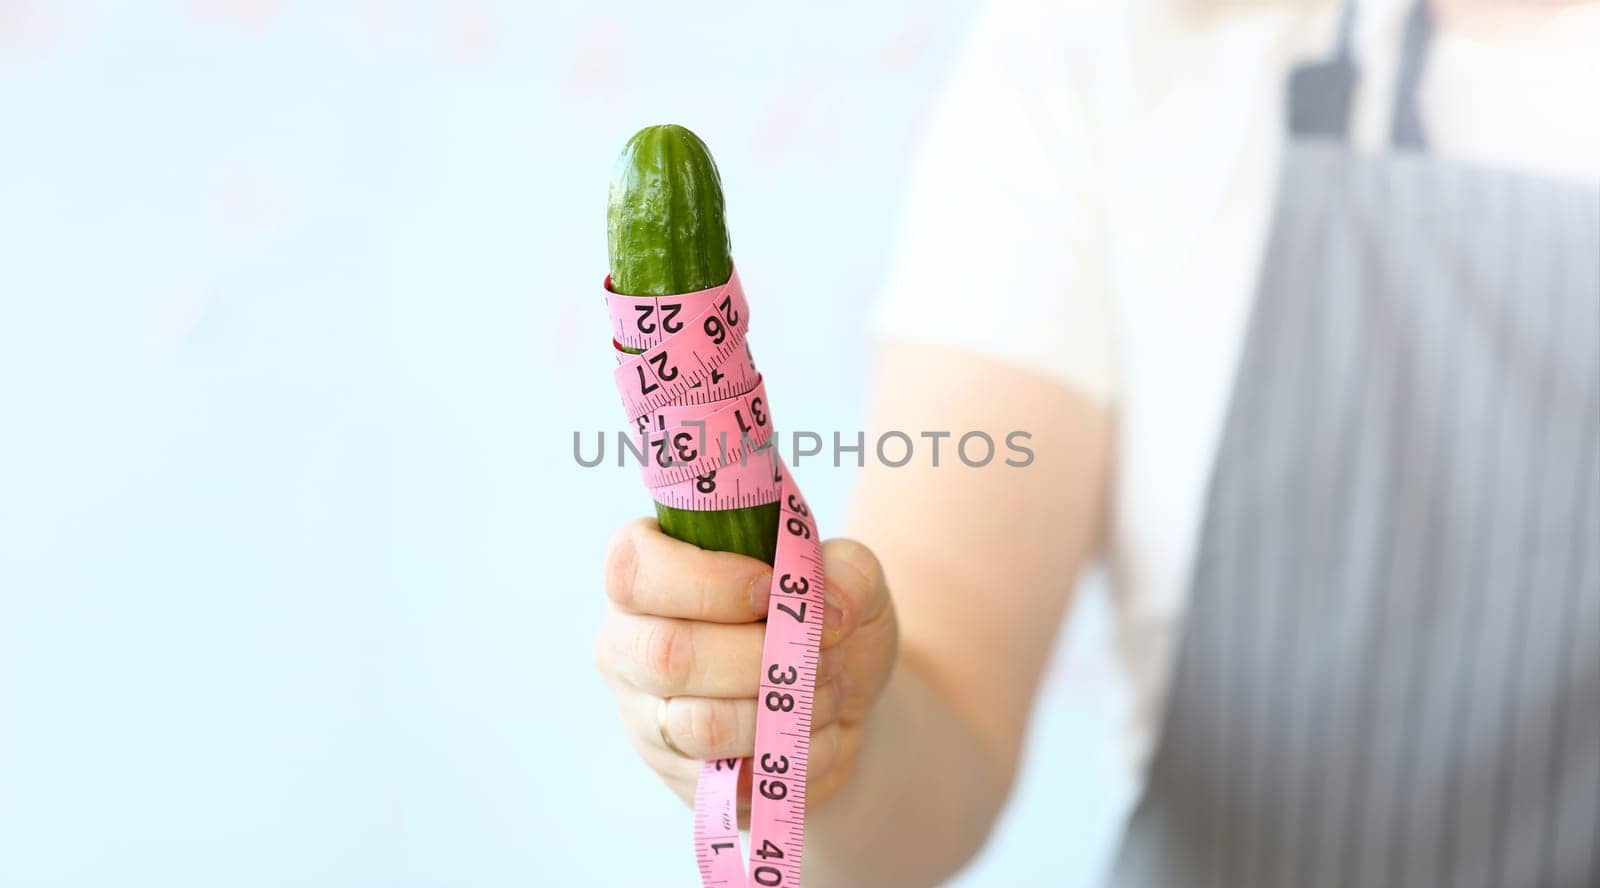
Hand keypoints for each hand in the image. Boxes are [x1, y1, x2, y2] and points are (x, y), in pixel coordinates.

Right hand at [594, 517, 897, 813]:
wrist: (840, 701)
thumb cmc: (823, 624)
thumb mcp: (851, 578)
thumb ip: (848, 571)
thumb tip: (829, 609)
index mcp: (647, 574)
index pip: (635, 572)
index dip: (708, 582)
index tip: (771, 589)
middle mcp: (628, 644)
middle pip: (667, 656)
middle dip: (762, 656)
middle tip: (819, 648)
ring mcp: (646, 716)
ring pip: (701, 726)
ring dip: (785, 708)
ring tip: (824, 687)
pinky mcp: (679, 775)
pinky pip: (736, 778)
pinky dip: (797, 754)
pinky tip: (814, 729)